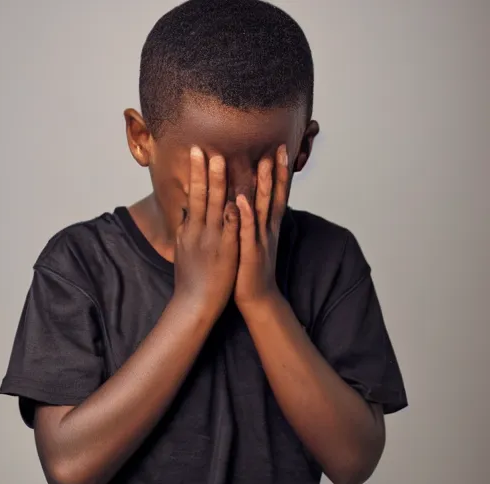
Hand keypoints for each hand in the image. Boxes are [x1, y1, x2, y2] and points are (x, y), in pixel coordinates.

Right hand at [174, 147, 238, 318]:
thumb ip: (186, 230)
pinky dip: (234, 213)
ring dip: (218, 183)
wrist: (194, 304)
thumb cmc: (189, 279)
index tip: (196, 153)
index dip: (194, 174)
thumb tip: (186, 214)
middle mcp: (198, 231)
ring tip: (220, 160)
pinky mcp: (226, 251)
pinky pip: (231, 228)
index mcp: (189, 230)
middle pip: (201, 196)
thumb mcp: (183, 250)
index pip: (192, 196)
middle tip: (202, 148)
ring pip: (216, 206)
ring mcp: (212, 240)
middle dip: (202, 171)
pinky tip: (239, 198)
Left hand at [234, 145, 288, 310]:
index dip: (279, 172)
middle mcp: (268, 229)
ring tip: (263, 163)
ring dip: (264, 185)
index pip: (276, 193)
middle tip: (279, 147)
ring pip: (263, 208)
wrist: (256, 297)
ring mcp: (261, 240)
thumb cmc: (250, 267)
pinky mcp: (250, 252)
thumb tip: (247, 199)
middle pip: (275, 195)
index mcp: (267, 225)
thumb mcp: (253, 239)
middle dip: (276, 171)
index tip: (280, 149)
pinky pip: (247, 231)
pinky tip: (241, 200)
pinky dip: (246, 215)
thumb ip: (252, 219)